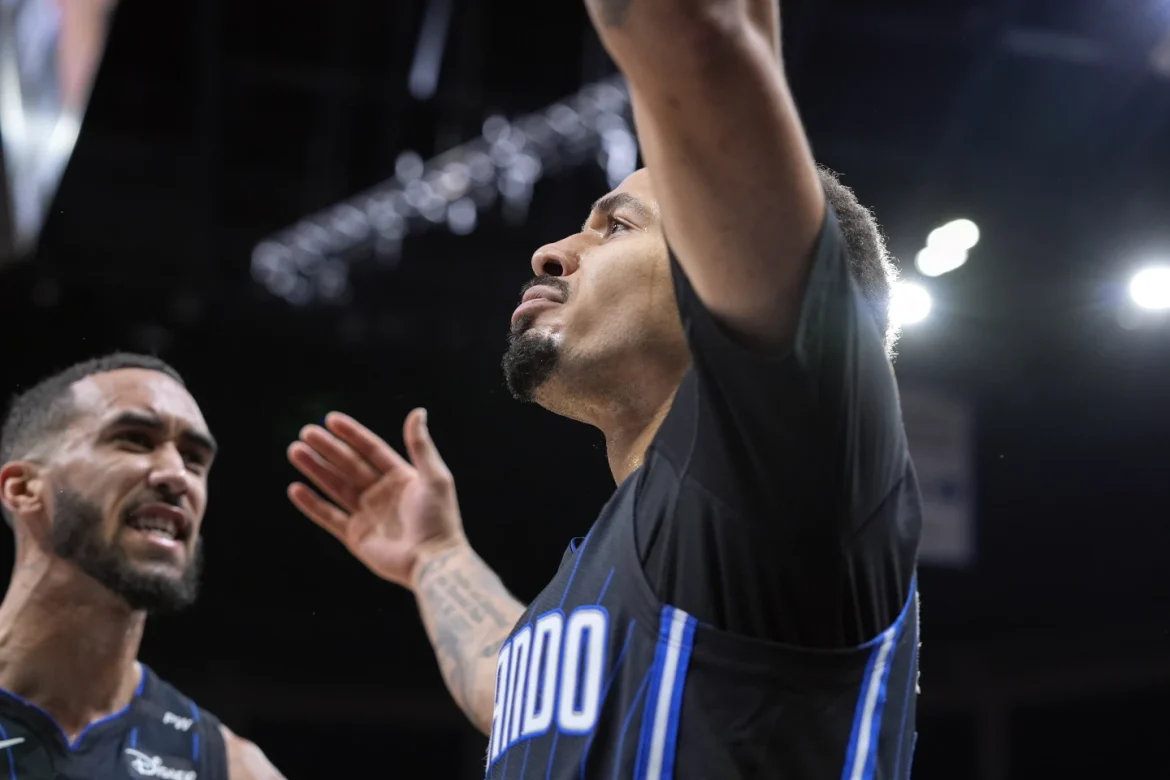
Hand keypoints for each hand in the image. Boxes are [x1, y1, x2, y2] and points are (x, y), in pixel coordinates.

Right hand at [287, 409, 466, 588]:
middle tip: (305, 433)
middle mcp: (382, 493)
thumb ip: (421, 446)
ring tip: (295, 451)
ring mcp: (367, 514)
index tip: (331, 419)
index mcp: (401, 477)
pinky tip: (296, 489)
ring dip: (316, 469)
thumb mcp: (435, 477)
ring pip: (336, 486)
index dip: (352, 434)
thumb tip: (418, 411)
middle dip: (328, 449)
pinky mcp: (356, 536)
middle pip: (349, 465)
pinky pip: (329, 517)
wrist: (433, 562)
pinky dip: (312, 504)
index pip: (371, 450)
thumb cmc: (438, 519)